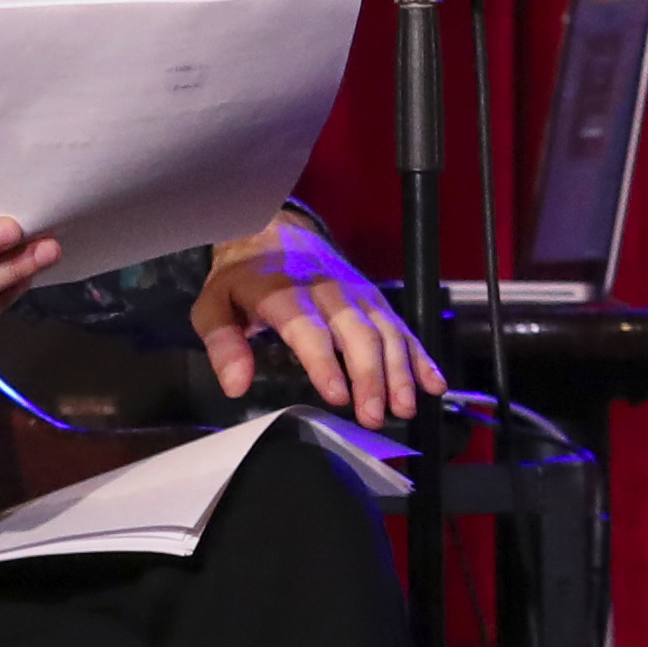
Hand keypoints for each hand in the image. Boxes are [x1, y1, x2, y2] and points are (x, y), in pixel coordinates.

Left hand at [198, 216, 436, 423]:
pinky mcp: (375, 300)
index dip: (325, 362)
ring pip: (386, 331)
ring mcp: (358, 294)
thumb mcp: (214, 304)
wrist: (276, 230)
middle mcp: (329, 290)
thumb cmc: (243, 277)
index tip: (337, 395)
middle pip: (358, 333)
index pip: (309, 328)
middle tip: (374, 416)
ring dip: (399, 371)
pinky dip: (421, 357)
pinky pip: (402, 328)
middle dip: (370, 376)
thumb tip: (235, 385)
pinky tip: (433, 384)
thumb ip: (223, 343)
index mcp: (284, 291)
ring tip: (404, 408)